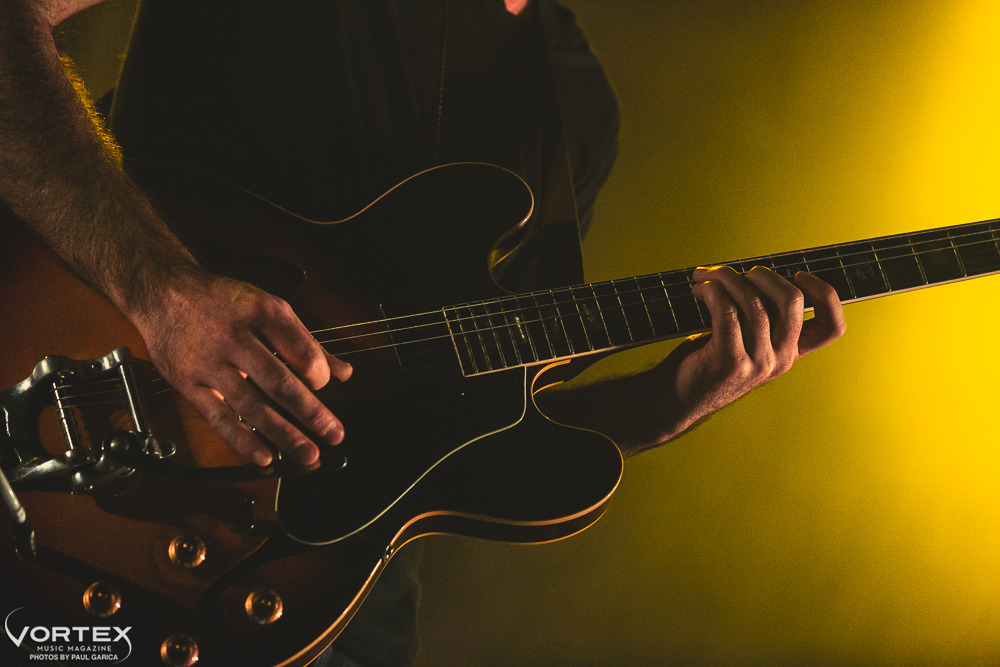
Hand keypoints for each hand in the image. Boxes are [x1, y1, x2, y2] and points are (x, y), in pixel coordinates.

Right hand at [131, 271, 351, 466]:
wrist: (163, 292)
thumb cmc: (223, 301)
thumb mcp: (270, 308)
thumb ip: (307, 343)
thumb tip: (343, 373)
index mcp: (262, 313)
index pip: (300, 349)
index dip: (317, 372)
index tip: (323, 386)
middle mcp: (236, 338)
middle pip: (278, 381)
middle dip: (310, 413)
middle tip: (335, 435)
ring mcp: (210, 363)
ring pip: (251, 405)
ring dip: (283, 434)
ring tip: (309, 454)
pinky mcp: (189, 384)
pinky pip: (218, 417)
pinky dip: (242, 440)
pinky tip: (266, 457)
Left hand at [670, 265, 844, 427]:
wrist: (676, 399)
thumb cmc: (707, 359)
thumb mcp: (745, 339)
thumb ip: (761, 315)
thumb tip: (756, 272)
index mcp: (791, 352)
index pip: (833, 327)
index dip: (826, 293)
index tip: (798, 276)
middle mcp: (781, 359)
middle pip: (792, 299)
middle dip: (762, 273)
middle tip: (734, 274)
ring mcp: (758, 363)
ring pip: (754, 301)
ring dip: (725, 278)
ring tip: (703, 278)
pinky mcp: (731, 361)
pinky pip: (726, 310)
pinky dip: (711, 292)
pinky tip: (698, 291)